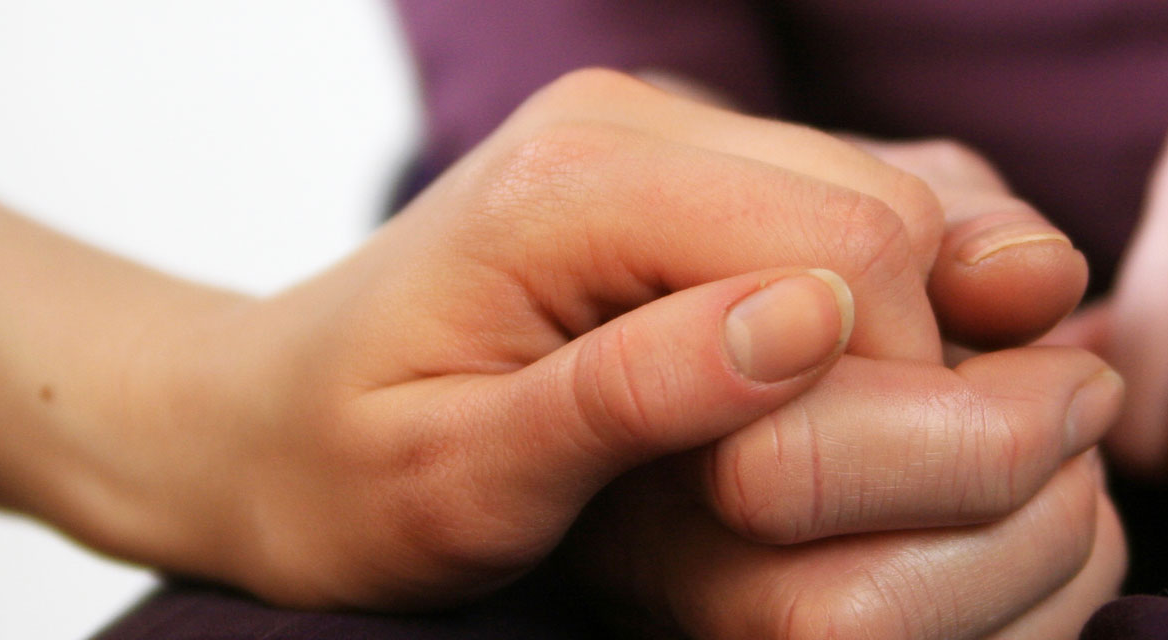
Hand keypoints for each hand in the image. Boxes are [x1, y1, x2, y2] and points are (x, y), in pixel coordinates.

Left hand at [8, 69, 1092, 608]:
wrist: (254, 425)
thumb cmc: (339, 478)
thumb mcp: (458, 484)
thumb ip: (627, 399)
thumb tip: (806, 327)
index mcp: (570, 183)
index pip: (848, 242)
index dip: (898, 379)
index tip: (848, 500)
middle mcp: (627, 120)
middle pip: (889, 207)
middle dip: (913, 356)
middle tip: (844, 489)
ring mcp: (661, 129)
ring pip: (892, 199)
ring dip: (901, 330)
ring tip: (831, 446)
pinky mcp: (685, 165)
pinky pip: (847, 208)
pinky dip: (875, 304)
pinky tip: (830, 388)